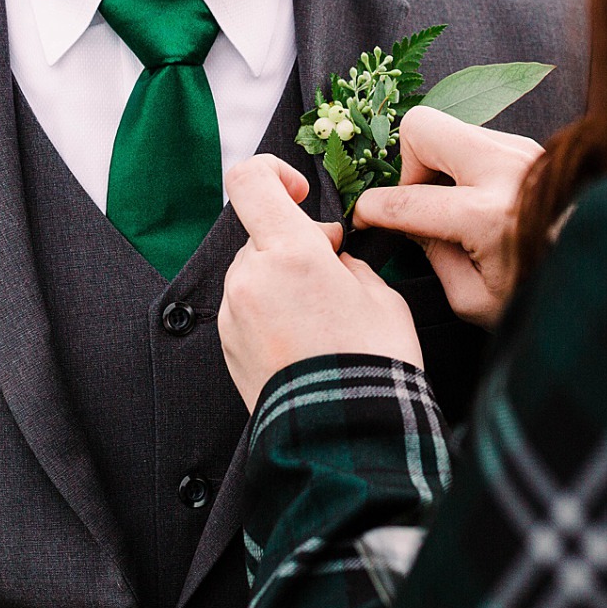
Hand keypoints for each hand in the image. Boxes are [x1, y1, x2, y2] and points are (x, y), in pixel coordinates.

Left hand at [220, 155, 423, 410]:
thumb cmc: (372, 361)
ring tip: (323, 315)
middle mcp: (249, 277)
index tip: (300, 193)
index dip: (274, 173)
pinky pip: (246, 308)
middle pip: (260, 233)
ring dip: (282, 278)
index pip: (250, 180)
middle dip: (295, 243)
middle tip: (335, 270)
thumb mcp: (379, 294)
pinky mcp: (227, 345)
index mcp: (289, 252)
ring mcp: (232, 314)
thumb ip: (345, 259)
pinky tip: (305, 339)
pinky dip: (270, 310)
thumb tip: (330, 255)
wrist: (344, 434)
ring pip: (254, 272)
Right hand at [351, 106, 541, 327]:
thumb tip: (406, 225)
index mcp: (487, 215)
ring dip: (438, 163)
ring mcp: (520, 149)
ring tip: (453, 204)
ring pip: (450, 128)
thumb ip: (432, 257)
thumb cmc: (543, 291)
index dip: (373, 209)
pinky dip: (463, 163)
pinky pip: (476, 139)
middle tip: (420, 201)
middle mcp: (504, 169)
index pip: (407, 200)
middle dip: (407, 163)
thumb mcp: (475, 298)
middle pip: (422, 127)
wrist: (604, 267)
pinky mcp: (530, 146)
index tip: (365, 217)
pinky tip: (478, 198)